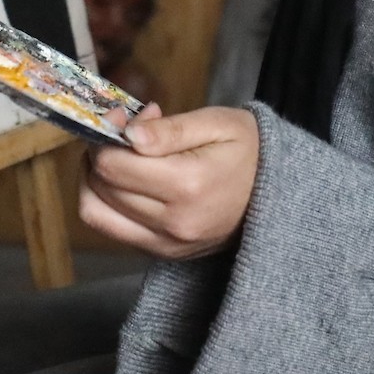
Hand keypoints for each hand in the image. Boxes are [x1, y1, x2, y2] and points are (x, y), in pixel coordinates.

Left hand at [79, 105, 258, 260]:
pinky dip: (108, 203)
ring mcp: (168, 244)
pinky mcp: (165, 254)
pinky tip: (128, 182)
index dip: (105, 136)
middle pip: (100, 188)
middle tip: (123, 133)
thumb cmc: (248, 150)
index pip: (112, 166)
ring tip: (117, 158)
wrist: (279, 194)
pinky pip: (114, 230)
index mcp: (188, 185)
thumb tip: (128, 134)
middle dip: (99, 155)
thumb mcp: (217, 124)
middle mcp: (174, 222)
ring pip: (97, 214)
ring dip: (94, 182)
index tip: (121, 119)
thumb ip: (170, 130)